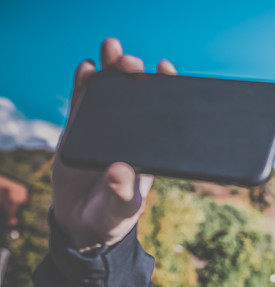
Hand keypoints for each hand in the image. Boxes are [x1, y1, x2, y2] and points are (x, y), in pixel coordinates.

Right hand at [52, 38, 176, 250]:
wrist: (84, 223)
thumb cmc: (113, 216)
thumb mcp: (122, 209)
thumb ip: (122, 193)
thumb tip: (118, 170)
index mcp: (150, 149)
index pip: (163, 113)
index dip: (166, 89)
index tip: (166, 68)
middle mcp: (130, 134)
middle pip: (135, 95)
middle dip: (134, 73)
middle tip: (131, 62)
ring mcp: (105, 129)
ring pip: (110, 92)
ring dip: (110, 70)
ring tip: (110, 48)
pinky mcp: (80, 130)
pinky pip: (83, 102)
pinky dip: (84, 84)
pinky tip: (86, 67)